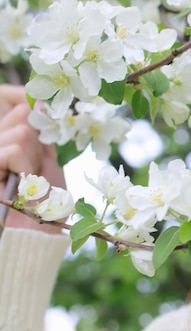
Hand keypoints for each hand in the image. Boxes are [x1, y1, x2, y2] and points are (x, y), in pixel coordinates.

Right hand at [0, 84, 65, 233]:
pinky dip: (24, 166)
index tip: (38, 111)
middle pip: (20, 112)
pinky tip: (22, 180)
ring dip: (32, 156)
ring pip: (20, 132)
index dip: (22, 98)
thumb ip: (39, 130)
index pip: (6, 97)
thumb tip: (37, 101)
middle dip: (35, 138)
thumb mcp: (45, 158)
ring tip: (27, 177)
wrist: (36, 233)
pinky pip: (11, 150)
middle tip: (33, 165)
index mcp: (4, 136)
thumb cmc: (44, 201)